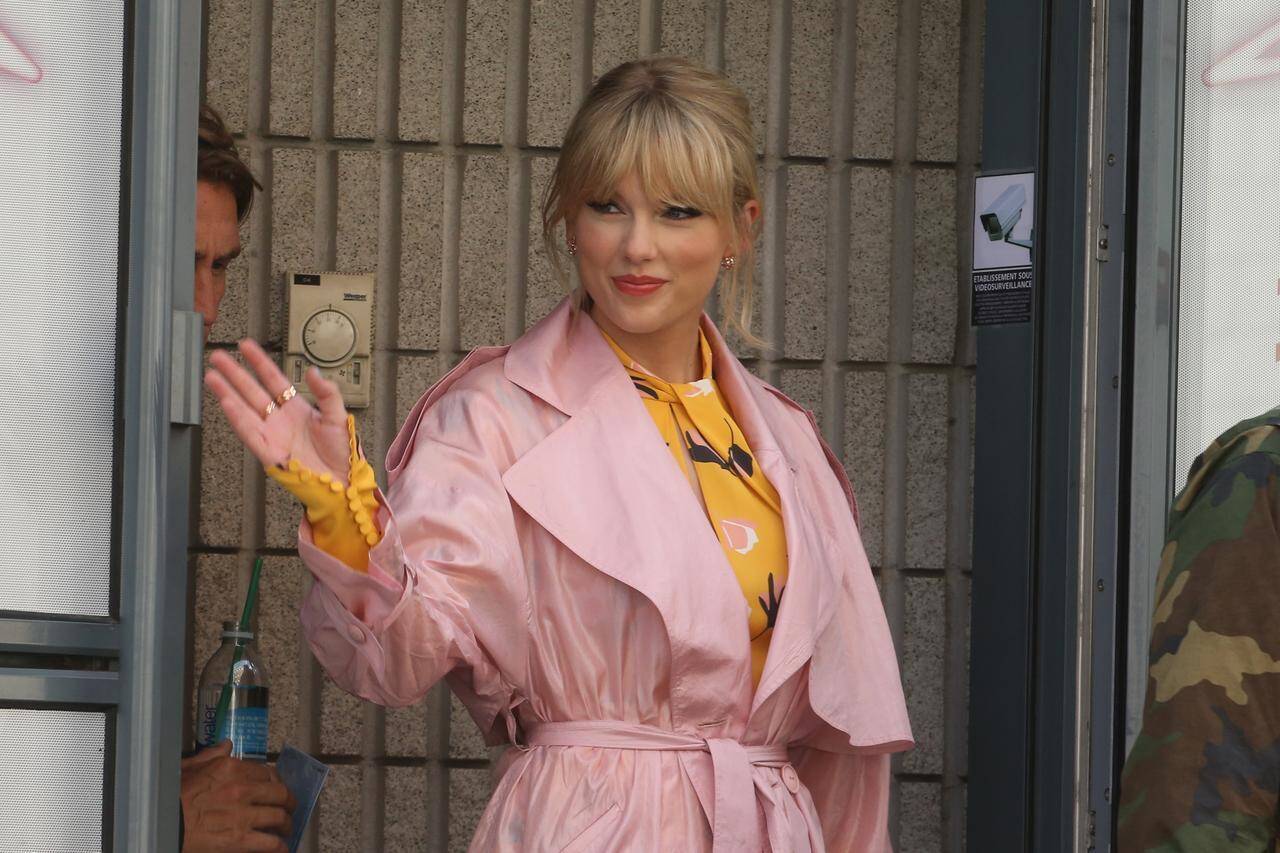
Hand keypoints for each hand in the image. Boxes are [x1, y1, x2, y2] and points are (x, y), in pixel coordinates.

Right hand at [180, 741, 296, 851]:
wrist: (160, 826)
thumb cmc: (170, 797)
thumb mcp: (188, 768)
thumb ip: (210, 756)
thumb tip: (227, 745)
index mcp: (231, 769)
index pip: (267, 773)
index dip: (276, 782)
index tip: (276, 789)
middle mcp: (242, 789)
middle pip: (280, 793)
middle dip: (288, 802)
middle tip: (289, 808)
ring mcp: (243, 815)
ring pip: (280, 818)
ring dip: (286, 825)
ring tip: (286, 829)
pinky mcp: (240, 840)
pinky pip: (271, 843)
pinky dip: (281, 846)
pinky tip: (282, 848)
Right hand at [205, 339, 350, 480]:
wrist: (342, 480)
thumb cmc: (341, 452)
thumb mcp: (338, 416)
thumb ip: (327, 393)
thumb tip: (314, 371)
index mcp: (296, 408)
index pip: (273, 379)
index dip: (259, 362)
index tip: (246, 346)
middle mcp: (280, 418)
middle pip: (252, 391)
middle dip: (234, 373)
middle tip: (218, 356)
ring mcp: (272, 434)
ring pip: (244, 409)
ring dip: (227, 393)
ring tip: (212, 376)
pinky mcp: (268, 452)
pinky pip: (249, 433)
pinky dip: (238, 418)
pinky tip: (226, 403)